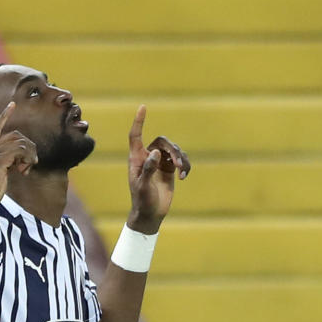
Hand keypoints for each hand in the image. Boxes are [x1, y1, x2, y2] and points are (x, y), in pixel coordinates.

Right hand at [0, 102, 38, 216]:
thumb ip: (6, 162)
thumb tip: (22, 160)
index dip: (4, 115)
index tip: (12, 104)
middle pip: (17, 135)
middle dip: (28, 148)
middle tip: (30, 164)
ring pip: (22, 144)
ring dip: (29, 156)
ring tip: (26, 169)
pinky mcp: (0, 160)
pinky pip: (21, 152)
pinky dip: (27, 160)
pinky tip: (24, 171)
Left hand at [127, 105, 189, 232]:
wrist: (150, 214)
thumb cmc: (142, 201)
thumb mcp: (143, 186)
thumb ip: (148, 169)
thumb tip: (155, 152)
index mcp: (136, 159)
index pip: (136, 136)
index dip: (139, 121)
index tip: (143, 107)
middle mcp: (148, 157)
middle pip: (163, 142)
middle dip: (173, 150)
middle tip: (178, 164)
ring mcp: (159, 162)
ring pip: (174, 150)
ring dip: (181, 158)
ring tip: (182, 172)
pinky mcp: (170, 169)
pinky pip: (181, 160)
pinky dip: (185, 166)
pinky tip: (184, 177)